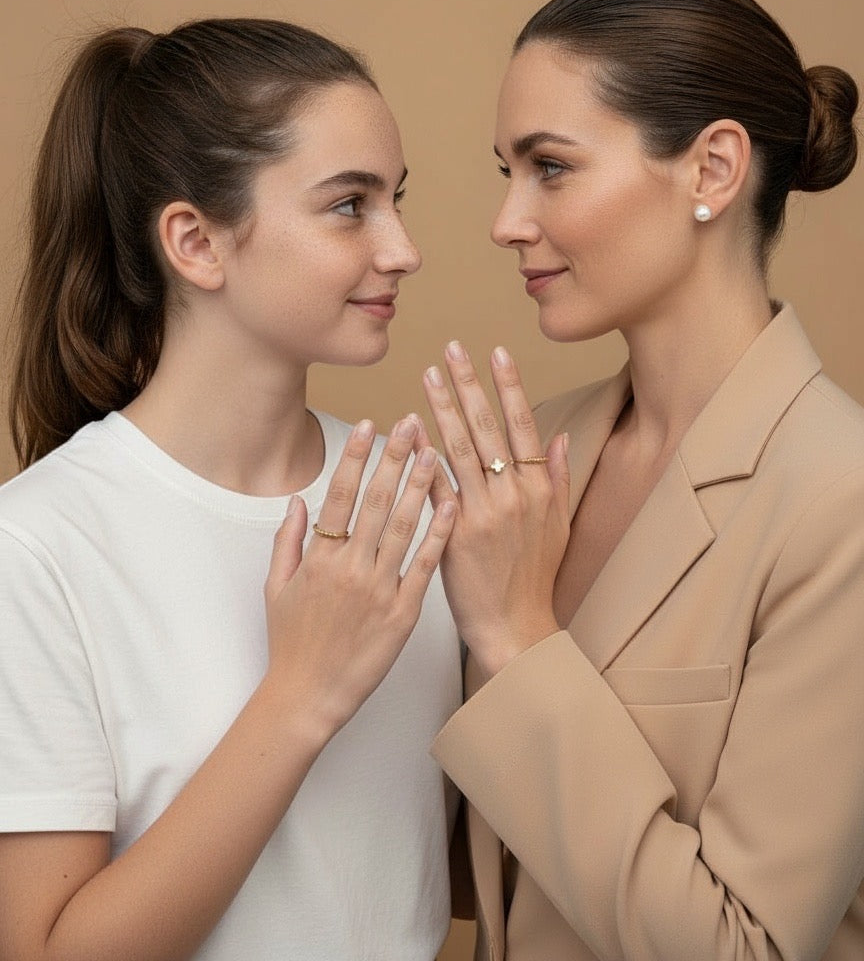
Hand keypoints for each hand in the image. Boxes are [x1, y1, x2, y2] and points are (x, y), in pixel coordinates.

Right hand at [262, 416, 454, 738]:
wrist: (308, 696)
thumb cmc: (290, 642)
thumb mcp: (275, 587)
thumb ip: (287, 540)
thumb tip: (297, 500)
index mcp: (319, 558)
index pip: (340, 494)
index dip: (356, 456)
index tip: (369, 424)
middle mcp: (350, 568)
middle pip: (376, 501)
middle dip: (394, 457)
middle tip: (410, 421)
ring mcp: (379, 589)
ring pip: (404, 526)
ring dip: (420, 485)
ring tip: (434, 450)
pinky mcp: (403, 613)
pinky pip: (424, 566)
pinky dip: (439, 534)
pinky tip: (451, 504)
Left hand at [421, 343, 569, 677]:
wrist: (517, 628)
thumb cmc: (536, 577)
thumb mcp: (558, 525)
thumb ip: (556, 477)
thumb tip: (558, 436)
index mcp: (538, 489)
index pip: (522, 425)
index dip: (508, 386)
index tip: (496, 352)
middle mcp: (513, 496)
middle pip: (487, 428)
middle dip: (468, 384)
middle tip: (451, 349)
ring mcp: (484, 515)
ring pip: (459, 451)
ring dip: (441, 409)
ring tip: (428, 375)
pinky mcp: (455, 537)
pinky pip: (436, 490)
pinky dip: (423, 459)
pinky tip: (409, 431)